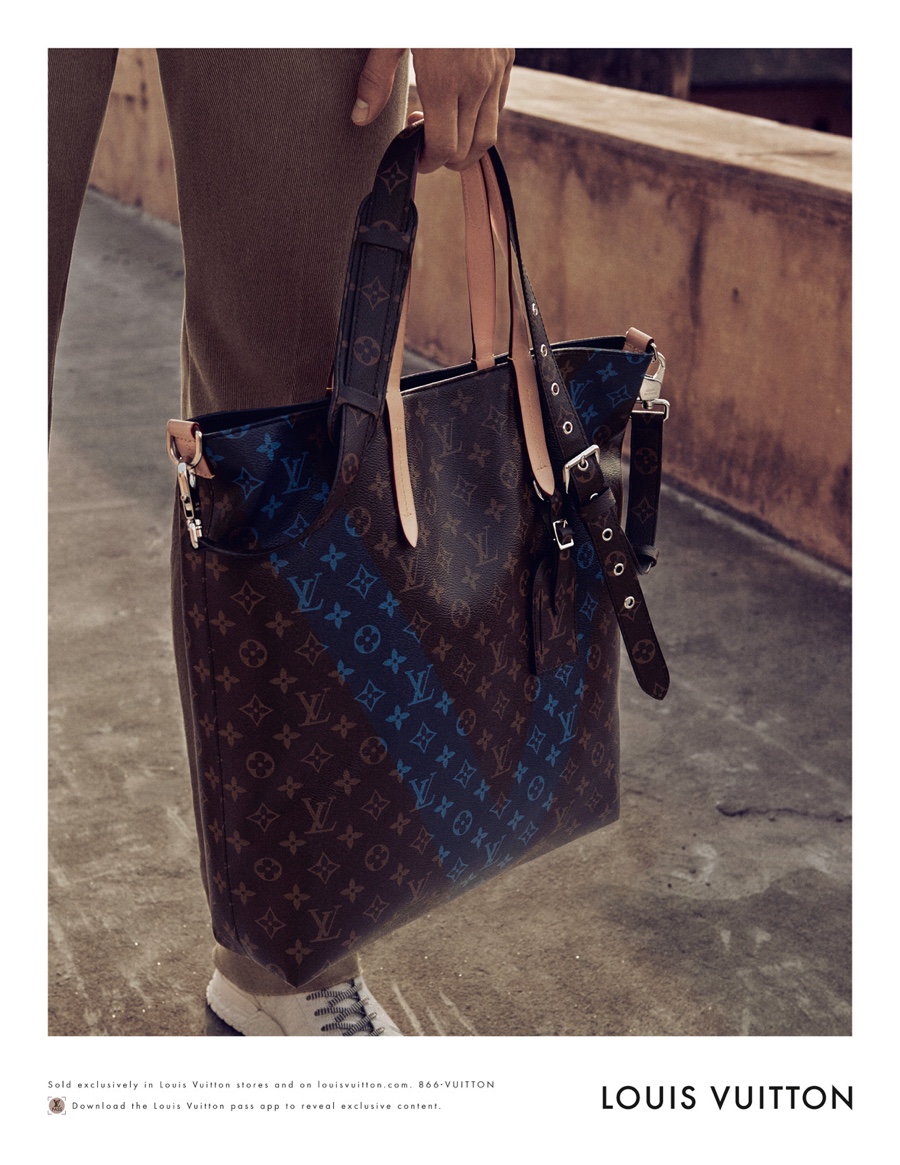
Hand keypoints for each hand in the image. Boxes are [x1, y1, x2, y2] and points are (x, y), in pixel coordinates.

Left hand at [352, 48, 513, 171]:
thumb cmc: (419, 1)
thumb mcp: (389, 32)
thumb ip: (375, 79)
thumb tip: (360, 119)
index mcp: (446, 80)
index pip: (444, 146)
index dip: (428, 162)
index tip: (412, 155)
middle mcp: (476, 82)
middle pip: (469, 149)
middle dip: (444, 158)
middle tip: (422, 144)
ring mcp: (496, 72)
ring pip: (488, 135)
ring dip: (465, 145)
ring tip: (441, 130)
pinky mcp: (506, 59)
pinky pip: (499, 107)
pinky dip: (481, 120)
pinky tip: (459, 106)